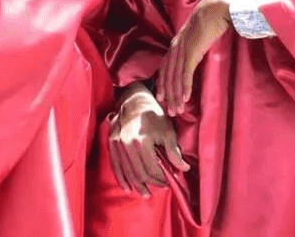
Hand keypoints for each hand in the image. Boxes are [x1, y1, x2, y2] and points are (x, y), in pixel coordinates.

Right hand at [107, 83, 186, 197]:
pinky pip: (115, 164)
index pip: (152, 169)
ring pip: (126, 171)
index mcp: (141, 140)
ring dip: (136, 185)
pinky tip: (127, 187)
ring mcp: (117, 142)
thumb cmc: (154, 115)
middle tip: (160, 188)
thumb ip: (174, 151)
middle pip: (139, 172)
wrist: (134, 99)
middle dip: (150, 183)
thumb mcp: (168, 131)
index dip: (161, 179)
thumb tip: (183, 168)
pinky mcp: (111, 142)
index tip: (168, 183)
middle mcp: (126, 143)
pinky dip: (121, 177)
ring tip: (145, 194)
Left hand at [157, 0, 231, 115]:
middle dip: (168, 94)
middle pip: (168, 75)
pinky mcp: (193, 49)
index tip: (163, 98)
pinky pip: (186, 71)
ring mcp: (183, 48)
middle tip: (170, 111)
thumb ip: (196, 46)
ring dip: (176, 94)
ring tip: (178, 109)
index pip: (166, 67)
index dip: (163, 83)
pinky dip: (184, 85)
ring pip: (175, 76)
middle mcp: (176, 46)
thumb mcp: (200, 36)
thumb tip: (197, 56)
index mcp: (177, 43)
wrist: (217, 6)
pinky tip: (186, 98)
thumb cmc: (212, 20)